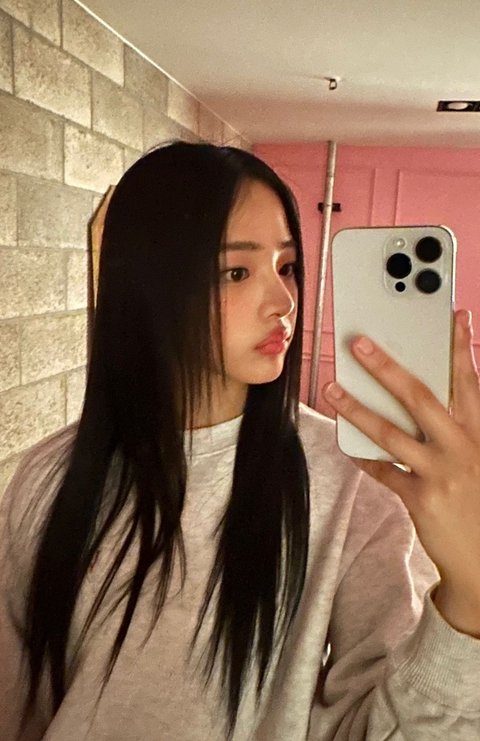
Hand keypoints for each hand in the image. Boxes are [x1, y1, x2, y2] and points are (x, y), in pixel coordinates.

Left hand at [323, 310, 479, 635]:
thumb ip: (461, 428)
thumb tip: (432, 396)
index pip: (470, 382)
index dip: (460, 348)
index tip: (454, 317)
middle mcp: (464, 448)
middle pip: (423, 398)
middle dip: (389, 368)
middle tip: (360, 345)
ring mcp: (442, 474)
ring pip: (393, 433)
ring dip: (359, 408)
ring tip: (333, 389)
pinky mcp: (421, 499)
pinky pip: (385, 472)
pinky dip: (365, 456)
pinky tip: (345, 442)